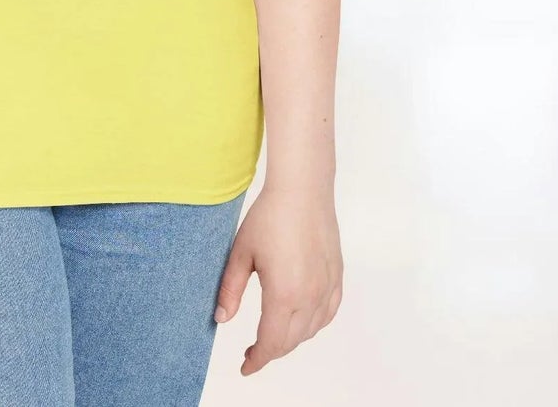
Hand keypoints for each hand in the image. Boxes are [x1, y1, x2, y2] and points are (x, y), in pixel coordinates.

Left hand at [213, 181, 342, 374]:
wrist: (302, 190)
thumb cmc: (269, 217)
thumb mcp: (241, 253)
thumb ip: (230, 289)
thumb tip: (221, 319)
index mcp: (284, 294)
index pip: (271, 342)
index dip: (257, 360)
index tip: (245, 366)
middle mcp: (310, 296)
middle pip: (290, 341)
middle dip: (270, 352)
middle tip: (252, 352)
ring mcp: (326, 288)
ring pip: (310, 330)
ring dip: (290, 339)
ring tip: (271, 336)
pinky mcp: (336, 277)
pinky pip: (327, 314)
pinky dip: (313, 325)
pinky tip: (301, 321)